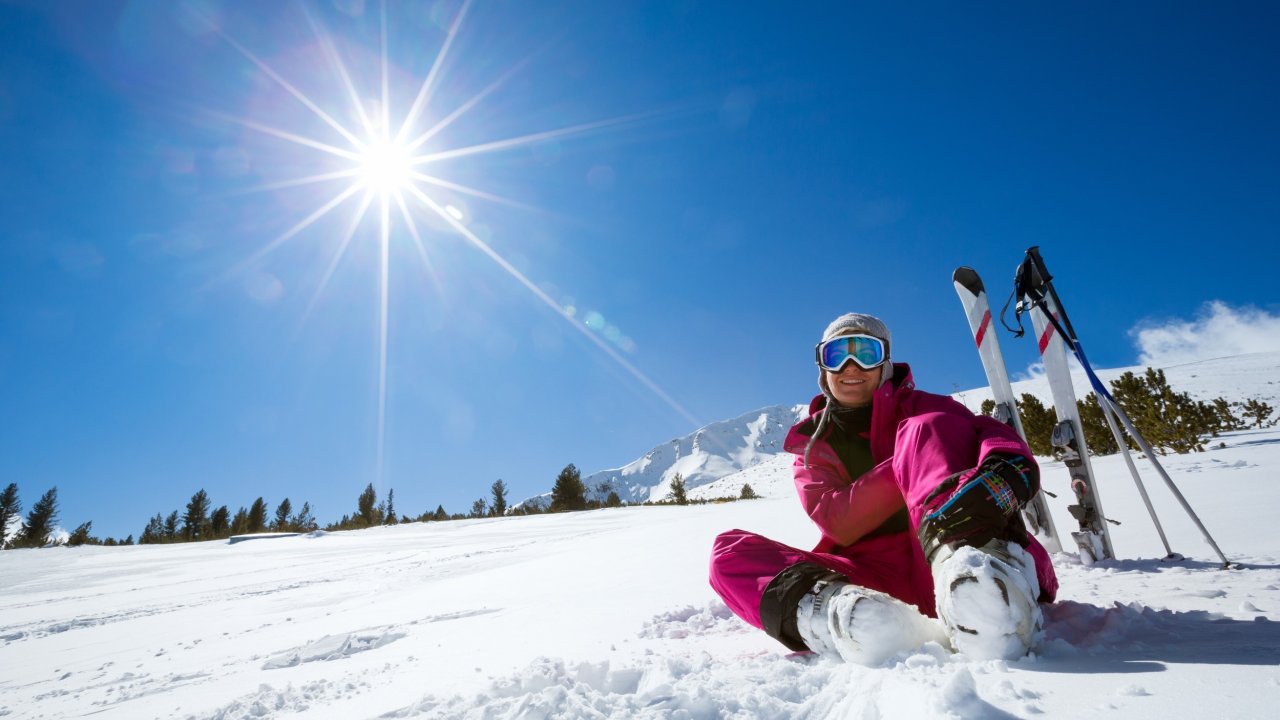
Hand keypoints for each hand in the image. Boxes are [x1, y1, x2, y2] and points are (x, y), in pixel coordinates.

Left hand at [918, 454, 1037, 561]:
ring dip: (953, 536)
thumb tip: (924, 506)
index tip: (932, 521)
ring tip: (942, 540)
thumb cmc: (977, 480)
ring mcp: (990, 516)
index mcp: (970, 492)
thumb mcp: (958, 478)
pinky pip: (982, 538)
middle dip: (944, 527)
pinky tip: (957, 545)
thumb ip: (940, 490)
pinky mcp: (997, 525)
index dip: (939, 516)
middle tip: (935, 533)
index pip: (950, 508)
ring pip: (968, 530)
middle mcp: (980, 505)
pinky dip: (968, 542)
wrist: (1006, 482)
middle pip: (957, 520)